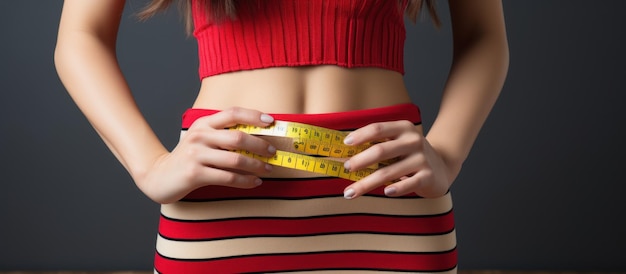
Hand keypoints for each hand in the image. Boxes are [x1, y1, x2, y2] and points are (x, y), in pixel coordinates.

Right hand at [137, 107, 275, 203]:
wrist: (160, 176)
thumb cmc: (190, 158)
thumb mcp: (202, 139)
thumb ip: (223, 135)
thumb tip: (260, 137)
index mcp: (203, 123)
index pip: (232, 113)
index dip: (254, 116)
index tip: (271, 121)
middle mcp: (199, 136)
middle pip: (238, 138)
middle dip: (260, 145)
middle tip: (273, 152)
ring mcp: (196, 155)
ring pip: (235, 160)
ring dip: (256, 166)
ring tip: (268, 169)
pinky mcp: (195, 174)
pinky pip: (228, 178)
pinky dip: (245, 181)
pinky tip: (255, 182)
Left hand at [341, 120, 453, 198]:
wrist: (442, 167)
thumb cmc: (410, 155)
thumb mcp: (398, 144)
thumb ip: (378, 145)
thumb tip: (344, 153)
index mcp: (403, 129)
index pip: (378, 128)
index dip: (360, 135)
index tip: (345, 144)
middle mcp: (413, 141)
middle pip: (381, 150)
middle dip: (360, 160)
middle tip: (346, 169)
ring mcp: (422, 158)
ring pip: (389, 172)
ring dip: (367, 183)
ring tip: (350, 192)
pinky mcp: (428, 176)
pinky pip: (409, 183)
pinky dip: (397, 188)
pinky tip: (385, 192)